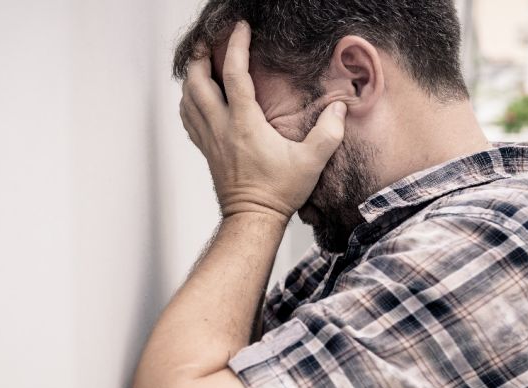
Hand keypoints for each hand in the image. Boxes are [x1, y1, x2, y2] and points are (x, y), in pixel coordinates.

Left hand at [180, 21, 346, 222]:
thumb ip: (329, 133)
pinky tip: (196, 96)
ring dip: (191, 77)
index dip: (235, 47)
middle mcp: (221, 128)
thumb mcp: (312, 162)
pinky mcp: (206, 150)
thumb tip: (340, 109)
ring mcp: (210, 139)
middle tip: (209, 41)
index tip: (240, 29)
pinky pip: (188, 118)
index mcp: (245, 125)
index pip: (235, 75)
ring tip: (200, 62)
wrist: (252, 218)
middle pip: (197, 82)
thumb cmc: (278, 192)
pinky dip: (188, 101)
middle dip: (200, 57)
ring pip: (188, 99)